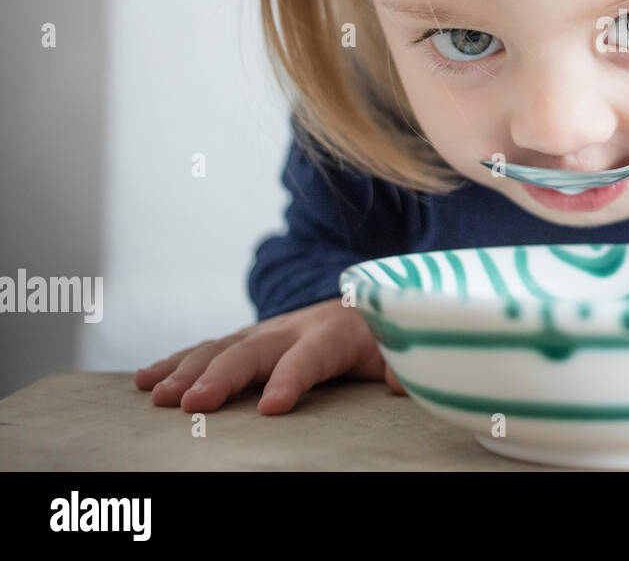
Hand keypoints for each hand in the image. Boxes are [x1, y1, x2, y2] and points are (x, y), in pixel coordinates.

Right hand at [134, 297, 405, 414]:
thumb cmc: (384, 333)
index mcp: (335, 333)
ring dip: (187, 371)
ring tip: (159, 397)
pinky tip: (145, 380)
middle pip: (253, 351)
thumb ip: (403, 362)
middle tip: (192, 405)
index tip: (273, 408)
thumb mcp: (402, 345)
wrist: (368, 300)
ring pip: (221, 348)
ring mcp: (266, 331)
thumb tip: (401, 381)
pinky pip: (208, 348)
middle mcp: (294, 328)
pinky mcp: (249, 338)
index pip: (311, 356)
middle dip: (221, 378)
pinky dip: (175, 362)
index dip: (292, 379)